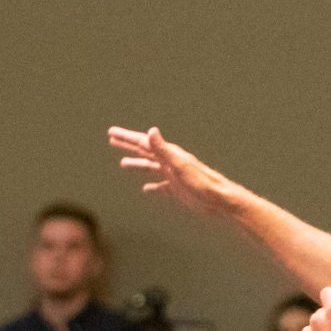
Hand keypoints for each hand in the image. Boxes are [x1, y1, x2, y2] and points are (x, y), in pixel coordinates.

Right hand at [109, 125, 228, 217]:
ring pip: (150, 167)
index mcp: (168, 154)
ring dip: (136, 163)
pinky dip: (151, 186)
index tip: (111, 132)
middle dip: (128, 144)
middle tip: (112, 138)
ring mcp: (173, 175)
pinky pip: (160, 186)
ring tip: (123, 163)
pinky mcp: (177, 189)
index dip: (126, 137)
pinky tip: (146, 189)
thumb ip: (163, 149)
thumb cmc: (201, 182)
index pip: (142, 142)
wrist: (219, 199)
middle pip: (144, 150)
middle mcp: (169, 162)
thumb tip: (150, 131)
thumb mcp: (179, 165)